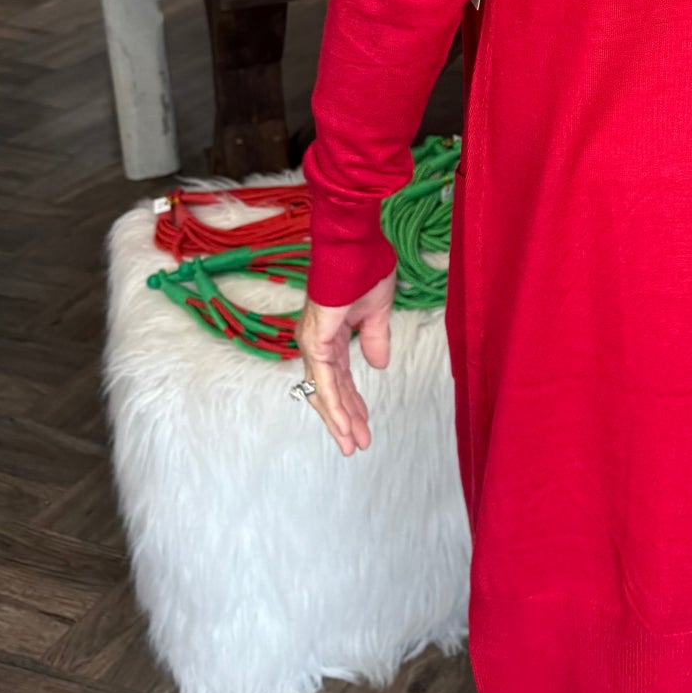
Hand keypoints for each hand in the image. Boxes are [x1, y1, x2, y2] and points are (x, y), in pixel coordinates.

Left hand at [294, 270, 395, 455]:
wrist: (355, 247)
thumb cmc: (364, 269)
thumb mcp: (376, 312)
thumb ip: (374, 340)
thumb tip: (378, 364)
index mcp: (330, 336)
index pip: (340, 379)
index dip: (352, 402)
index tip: (365, 424)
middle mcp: (317, 344)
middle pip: (329, 391)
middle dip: (345, 419)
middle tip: (358, 444)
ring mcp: (313, 343)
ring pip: (324, 392)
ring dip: (339, 420)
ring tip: (353, 445)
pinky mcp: (315, 341)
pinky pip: (324, 382)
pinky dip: (335, 405)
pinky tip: (345, 424)